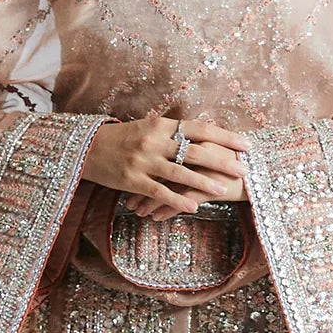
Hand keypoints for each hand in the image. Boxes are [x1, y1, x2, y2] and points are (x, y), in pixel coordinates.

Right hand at [82, 112, 249, 220]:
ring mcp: (143, 161)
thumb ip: (173, 133)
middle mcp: (154, 141)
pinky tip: (193, 207)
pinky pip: (160, 191)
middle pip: (194, 150)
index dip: (224, 136)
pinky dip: (177, 200)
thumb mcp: (148, 128)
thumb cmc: (123, 139)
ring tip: (223, 189)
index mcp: (161, 125)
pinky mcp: (133, 181)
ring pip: (179, 172)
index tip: (245, 144)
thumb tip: (203, 136)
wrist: (88, 148)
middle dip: (221, 160)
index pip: (200, 128)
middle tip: (243, 168)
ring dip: (203, 181)